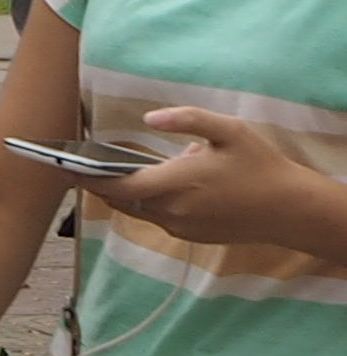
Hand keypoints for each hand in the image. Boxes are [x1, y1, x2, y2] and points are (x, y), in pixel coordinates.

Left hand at [86, 108, 346, 254]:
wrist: (290, 210)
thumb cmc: (259, 166)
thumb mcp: (229, 131)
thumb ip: (188, 120)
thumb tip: (151, 118)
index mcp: (175, 184)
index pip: (117, 186)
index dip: (88, 178)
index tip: (65, 168)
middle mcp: (171, 210)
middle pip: (121, 200)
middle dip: (101, 185)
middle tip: (82, 168)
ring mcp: (179, 227)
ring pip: (137, 210)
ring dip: (127, 193)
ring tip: (118, 172)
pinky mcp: (189, 237)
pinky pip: (158, 219)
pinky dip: (150, 203)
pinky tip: (160, 186)